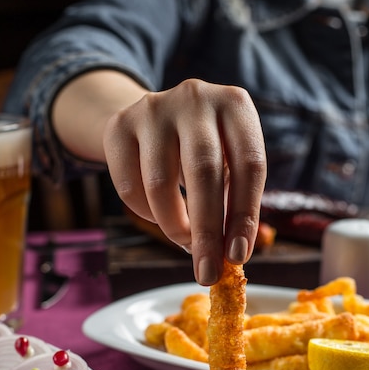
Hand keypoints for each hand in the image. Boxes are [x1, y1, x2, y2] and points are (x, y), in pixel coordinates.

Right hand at [103, 78, 266, 284]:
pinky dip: (146, 213)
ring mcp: (153, 107)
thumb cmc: (204, 152)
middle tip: (207, 271)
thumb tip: (231, 257)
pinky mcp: (119, 125)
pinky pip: (129, 185)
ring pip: (160, 183)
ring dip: (174, 225)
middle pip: (204, 172)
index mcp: (236, 105)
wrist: (152, 119)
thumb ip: (235, 203)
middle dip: (207, 231)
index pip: (249, 165)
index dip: (244, 215)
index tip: (238, 256)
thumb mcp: (230, 165)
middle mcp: (196, 98)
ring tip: (185, 242)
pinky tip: (158, 214)